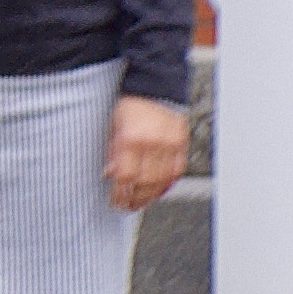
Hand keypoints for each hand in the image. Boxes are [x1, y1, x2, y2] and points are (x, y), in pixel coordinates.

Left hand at [106, 93, 194, 211]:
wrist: (154, 87)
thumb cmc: (130, 106)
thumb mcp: (113, 128)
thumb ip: (113, 153)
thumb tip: (111, 175)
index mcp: (131, 138)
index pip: (126, 176)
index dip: (121, 193)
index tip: (115, 201)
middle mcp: (153, 143)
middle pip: (145, 182)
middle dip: (135, 198)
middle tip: (127, 206)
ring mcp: (170, 144)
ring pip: (162, 180)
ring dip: (151, 196)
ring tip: (141, 203)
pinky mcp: (182, 143)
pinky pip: (176, 171)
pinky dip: (167, 184)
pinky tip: (158, 191)